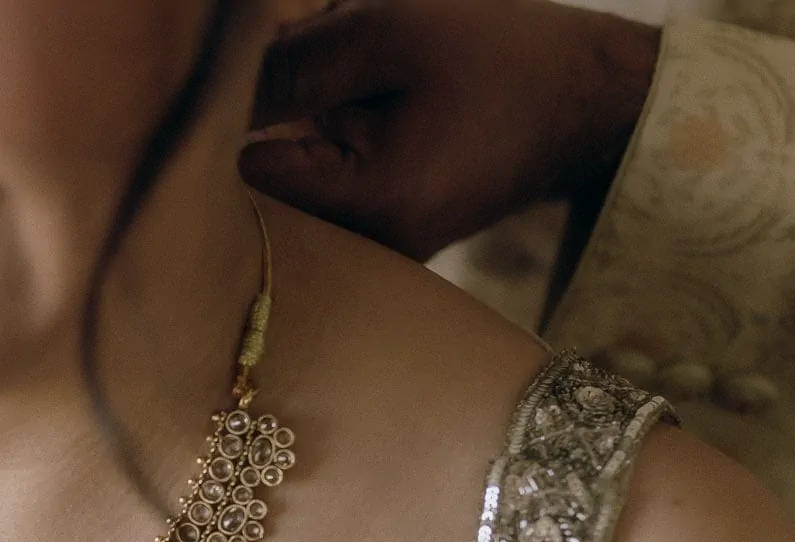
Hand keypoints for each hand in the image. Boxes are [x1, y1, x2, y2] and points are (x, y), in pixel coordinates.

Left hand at [241, 0, 661, 259]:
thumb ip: (293, 64)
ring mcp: (369, 255)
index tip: (264, 68)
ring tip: (355, 89)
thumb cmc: (499, 58)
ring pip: (285, 191)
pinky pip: (316, 194)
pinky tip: (358, 110)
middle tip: (307, 69)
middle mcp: (363, 255)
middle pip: (257, 193)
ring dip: (293, 130)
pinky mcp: (374, 239)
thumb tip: (209, 94)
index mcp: (369, 209)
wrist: (586, 103)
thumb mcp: (391, 34)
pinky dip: (320, 147)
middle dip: (263, 122)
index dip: (233, 113)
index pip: (241, 174)